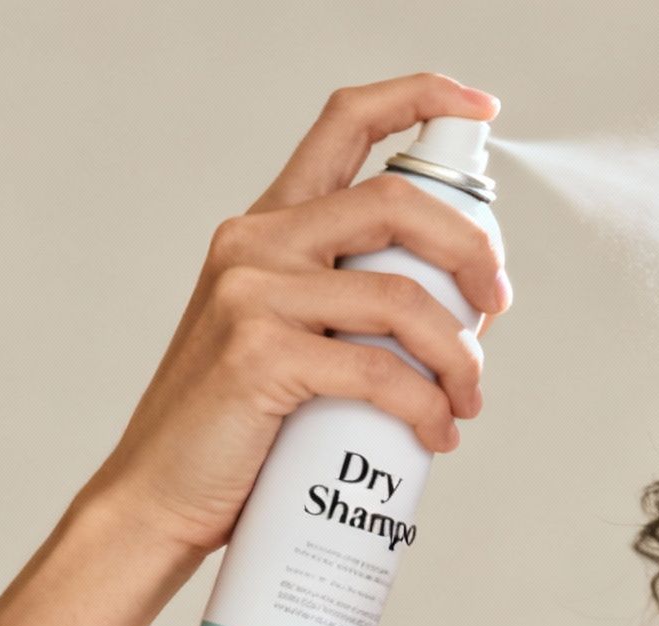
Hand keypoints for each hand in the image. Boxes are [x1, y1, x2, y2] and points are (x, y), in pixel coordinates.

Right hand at [82, 71, 510, 560]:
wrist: (163, 495)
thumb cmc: (246, 425)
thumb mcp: (295, 335)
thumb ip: (352, 300)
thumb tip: (463, 305)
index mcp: (272, 225)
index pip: (345, 122)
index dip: (420, 97)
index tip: (481, 107)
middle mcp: (257, 240)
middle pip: (399, 203)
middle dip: (472, 253)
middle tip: (495, 309)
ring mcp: (252, 291)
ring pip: (404, 297)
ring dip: (460, 355)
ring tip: (466, 401)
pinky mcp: (257, 352)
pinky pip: (382, 371)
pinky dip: (427, 407)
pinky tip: (437, 435)